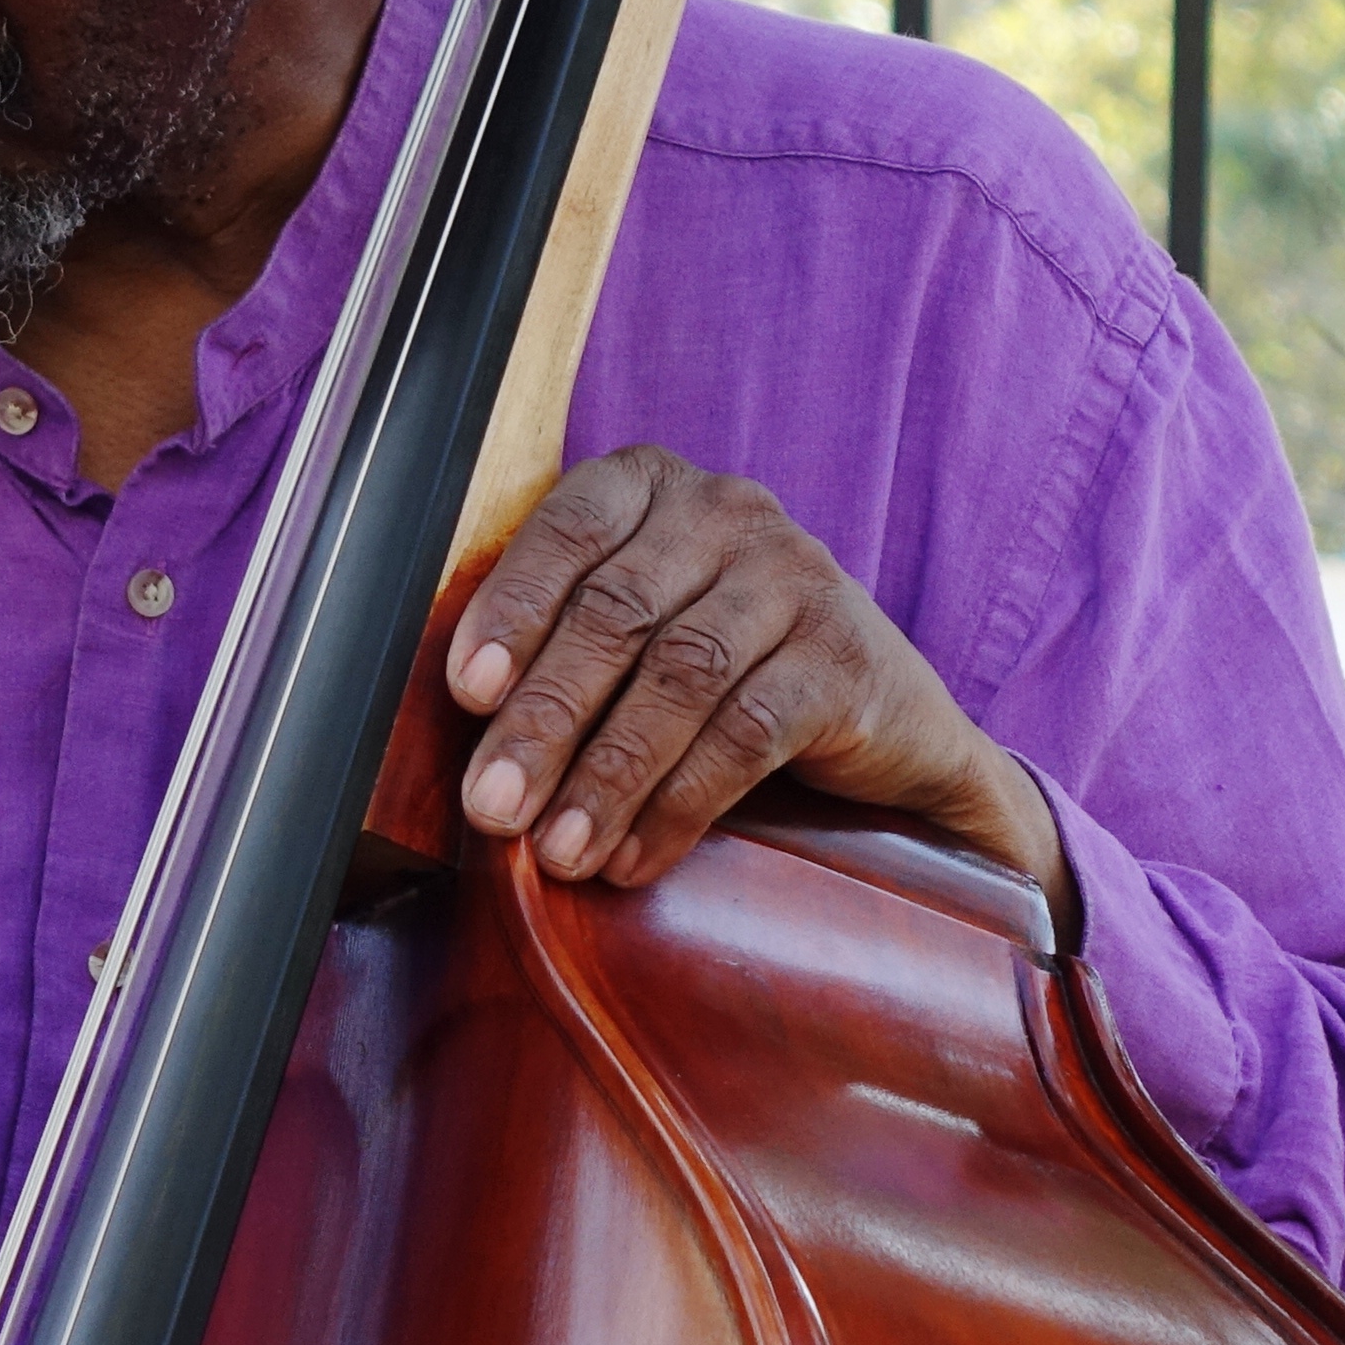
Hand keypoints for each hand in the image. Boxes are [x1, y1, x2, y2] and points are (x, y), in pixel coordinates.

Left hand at [448, 446, 1076, 923]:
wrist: (883, 729)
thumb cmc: (722, 677)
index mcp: (654, 487)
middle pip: (618, 611)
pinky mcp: (846, 655)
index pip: (570, 530)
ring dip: (608, 774)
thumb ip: (557, 653)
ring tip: (559, 851)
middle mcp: (728, 511)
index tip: (465, 692)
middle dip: (545, 718)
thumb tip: (460, 746)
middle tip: (493, 808)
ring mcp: (797, 576)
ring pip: (682, 673)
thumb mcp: (634, 640)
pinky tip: (634, 857)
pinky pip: (749, 731)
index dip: (512, 608)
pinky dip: (680, 803)